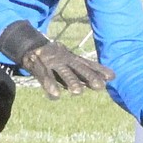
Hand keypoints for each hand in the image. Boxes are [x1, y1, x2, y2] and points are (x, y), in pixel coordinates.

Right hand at [0, 21, 114, 99]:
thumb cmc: (56, 59)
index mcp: (73, 59)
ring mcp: (52, 62)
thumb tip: (110, 78)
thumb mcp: (72, 63)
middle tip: (100, 87)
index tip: (112, 77)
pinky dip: (50, 85)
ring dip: (71, 81)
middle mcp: (65, 59)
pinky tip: (55, 95)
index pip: (88, 65)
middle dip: (89, 77)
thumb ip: (87, 70)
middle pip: (79, 68)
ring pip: (63, 73)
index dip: (99, 70)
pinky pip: (45, 77)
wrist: (30, 47)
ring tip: (78, 92)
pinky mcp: (39, 67)